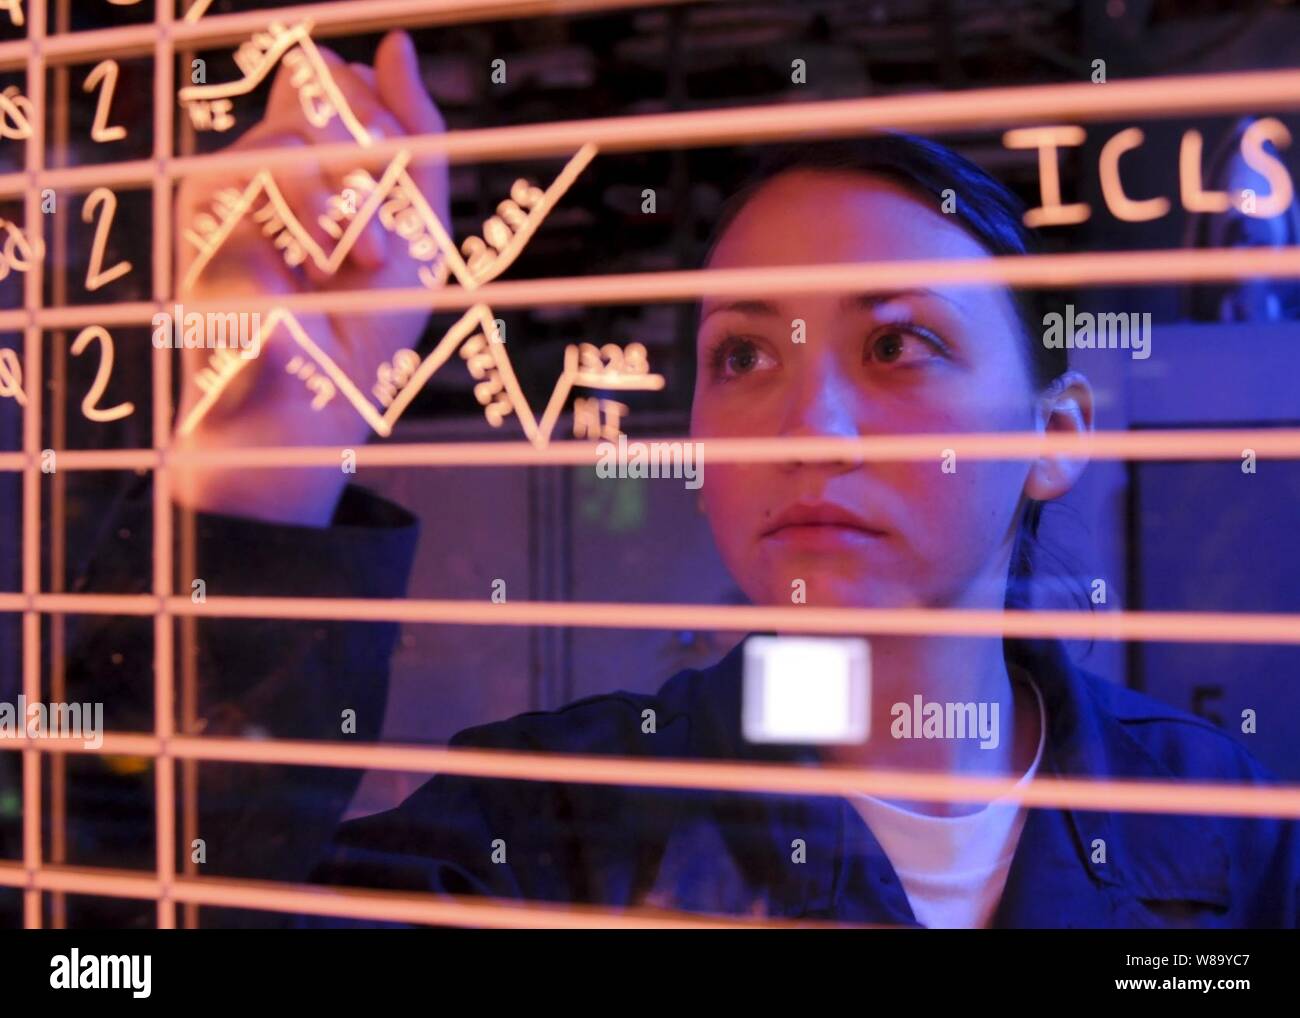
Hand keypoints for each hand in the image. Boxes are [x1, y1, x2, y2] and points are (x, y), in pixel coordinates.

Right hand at [170, 30, 447, 525]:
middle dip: (369, 162)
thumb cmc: (366, 330)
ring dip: (345, 212)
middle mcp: (260, 167)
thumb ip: (417, 139)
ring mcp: (223, 194)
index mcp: (312, 159)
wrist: (314, 418)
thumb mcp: (419, 233)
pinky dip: (308, 240)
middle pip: (314, 92)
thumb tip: (393, 43)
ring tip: (357, 267)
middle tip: (378, 236)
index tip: (399, 181)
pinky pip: (260, 194)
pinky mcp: (200, 234)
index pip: (335, 81)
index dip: (379, 121)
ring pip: (286, 145)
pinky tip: (314, 284)